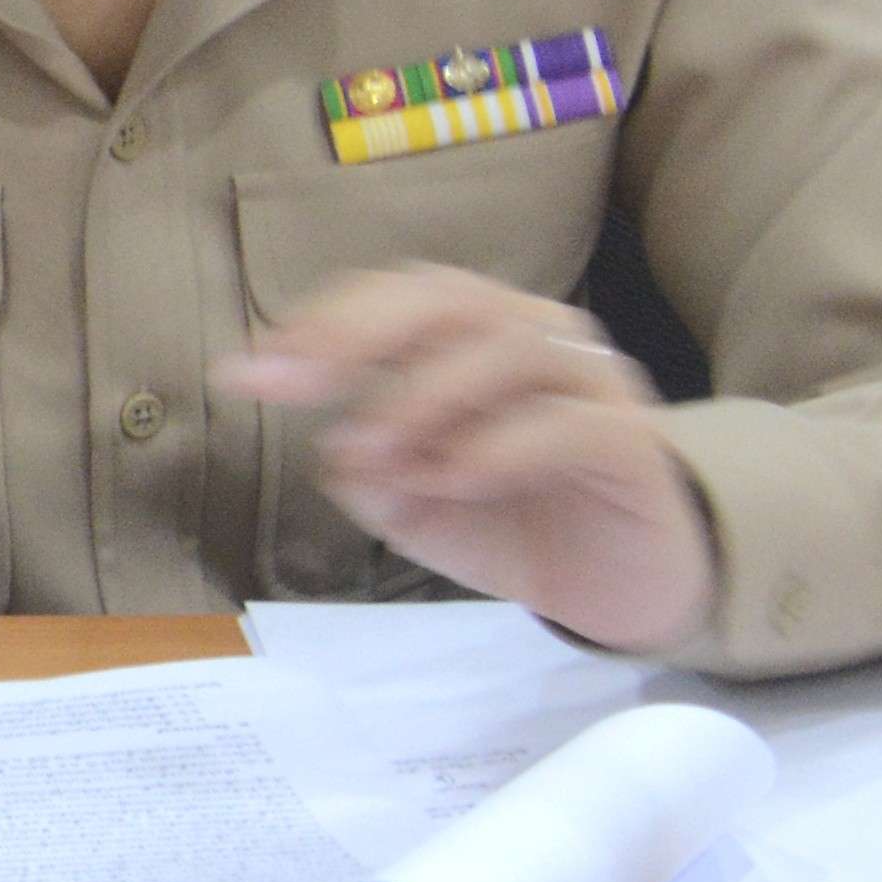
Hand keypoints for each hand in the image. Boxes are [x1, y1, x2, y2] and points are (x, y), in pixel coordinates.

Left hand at [218, 267, 716, 653]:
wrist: (623, 585)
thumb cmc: (513, 521)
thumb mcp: (416, 506)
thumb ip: (371, 474)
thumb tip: (338, 453)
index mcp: (474, 336)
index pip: (397, 297)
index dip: (321, 322)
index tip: (247, 371)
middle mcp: (535, 337)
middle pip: (447, 297)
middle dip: (358, 333)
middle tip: (294, 386)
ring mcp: (591, 383)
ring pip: (508, 346)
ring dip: (424, 395)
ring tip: (376, 452)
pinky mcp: (633, 443)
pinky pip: (570, 423)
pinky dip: (500, 444)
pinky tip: (452, 477)